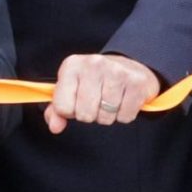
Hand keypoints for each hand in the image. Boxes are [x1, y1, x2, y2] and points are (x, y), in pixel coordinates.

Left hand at [47, 53, 162, 134]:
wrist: (130, 66)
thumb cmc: (95, 81)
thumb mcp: (71, 89)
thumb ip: (57, 110)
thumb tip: (54, 127)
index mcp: (72, 65)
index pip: (62, 107)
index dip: (71, 111)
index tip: (78, 101)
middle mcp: (93, 64)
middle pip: (85, 114)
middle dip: (90, 115)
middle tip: (97, 102)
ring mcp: (116, 72)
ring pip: (106, 117)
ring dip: (108, 116)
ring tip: (111, 101)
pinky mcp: (137, 82)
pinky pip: (125, 117)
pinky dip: (124, 115)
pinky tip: (123, 101)